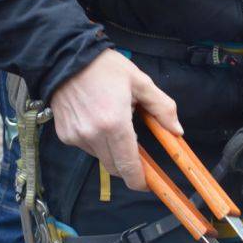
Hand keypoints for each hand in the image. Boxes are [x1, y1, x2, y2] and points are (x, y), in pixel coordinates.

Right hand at [50, 49, 181, 190]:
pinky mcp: (65, 135)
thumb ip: (162, 107)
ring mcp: (76, 137)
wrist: (65, 58)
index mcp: (115, 124)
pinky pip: (86, 147)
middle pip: (114, 167)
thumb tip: (177, 130)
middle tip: (138, 156)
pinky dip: (96, 142)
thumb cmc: (105, 68)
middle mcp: (93, 135)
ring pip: (100, 157)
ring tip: (115, 124)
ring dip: (112, 151)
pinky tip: (97, 120)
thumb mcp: (140, 82)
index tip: (147, 184)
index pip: (129, 165)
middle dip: (128, 167)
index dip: (139, 180)